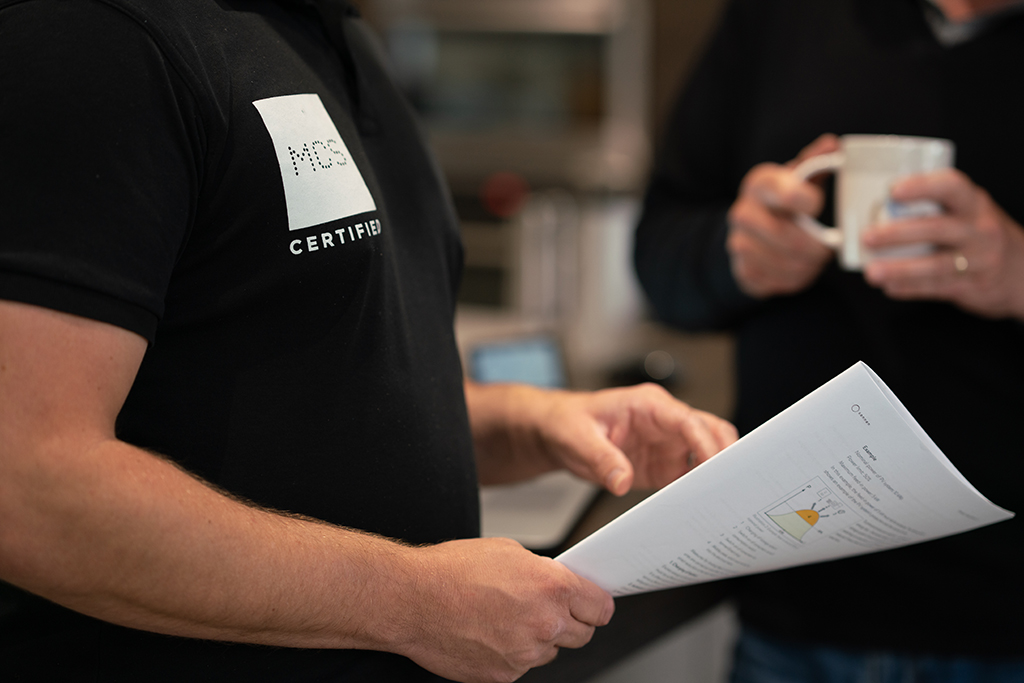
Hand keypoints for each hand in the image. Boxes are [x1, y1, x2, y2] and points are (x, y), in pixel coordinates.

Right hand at [398, 537, 613, 682]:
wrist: (410, 599)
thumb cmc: (451, 570)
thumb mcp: (508, 551)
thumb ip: (543, 571)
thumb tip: (559, 583)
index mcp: (551, 587)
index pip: (601, 608)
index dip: (596, 604)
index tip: (591, 604)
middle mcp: (544, 623)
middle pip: (583, 634)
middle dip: (571, 621)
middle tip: (546, 608)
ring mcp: (524, 654)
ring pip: (551, 652)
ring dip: (539, 638)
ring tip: (506, 617)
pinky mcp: (504, 676)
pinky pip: (522, 666)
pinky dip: (512, 653)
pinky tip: (489, 633)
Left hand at [527, 383, 736, 495]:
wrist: (557, 432)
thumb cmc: (568, 423)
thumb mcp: (578, 439)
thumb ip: (601, 458)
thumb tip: (620, 481)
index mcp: (649, 405)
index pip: (688, 420)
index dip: (706, 442)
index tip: (715, 466)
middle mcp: (665, 423)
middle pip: (711, 433)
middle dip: (726, 458)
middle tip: (730, 489)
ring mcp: (667, 445)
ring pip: (707, 456)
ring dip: (715, 477)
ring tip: (720, 505)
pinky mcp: (663, 466)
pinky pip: (690, 478)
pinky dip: (698, 493)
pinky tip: (699, 511)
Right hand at [726, 134, 837, 297]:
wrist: (747, 233)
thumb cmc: (779, 200)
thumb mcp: (794, 177)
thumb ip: (814, 162)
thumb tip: (833, 144)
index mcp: (758, 184)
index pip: (785, 192)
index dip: (807, 201)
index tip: (816, 205)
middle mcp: (742, 214)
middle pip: (788, 237)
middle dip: (817, 245)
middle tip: (830, 244)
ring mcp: (739, 246)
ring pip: (789, 263)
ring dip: (811, 264)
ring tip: (816, 256)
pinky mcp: (744, 272)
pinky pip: (782, 282)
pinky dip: (798, 277)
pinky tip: (800, 267)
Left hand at [862, 168, 1023, 319]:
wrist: (1021, 271)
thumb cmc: (977, 234)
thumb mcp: (966, 212)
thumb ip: (932, 208)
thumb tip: (874, 209)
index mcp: (973, 204)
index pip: (952, 187)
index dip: (923, 186)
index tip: (894, 190)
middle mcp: (979, 229)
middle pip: (938, 228)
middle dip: (899, 233)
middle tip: (867, 237)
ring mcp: (979, 260)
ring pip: (936, 264)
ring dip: (900, 268)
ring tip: (872, 272)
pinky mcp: (973, 286)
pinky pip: (937, 288)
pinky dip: (910, 288)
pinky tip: (889, 287)